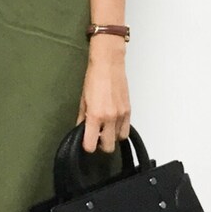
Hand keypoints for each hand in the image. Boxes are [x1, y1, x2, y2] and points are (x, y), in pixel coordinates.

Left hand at [75, 37, 130, 152]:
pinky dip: (120, 131)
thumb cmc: (94, 79)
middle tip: (96, 136)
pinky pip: (126, 130)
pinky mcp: (129, 111)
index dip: (87, 146)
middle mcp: (110, 118)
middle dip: (101, 144)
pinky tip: (113, 123)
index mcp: (95, 116)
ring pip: (118, 139)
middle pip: (108, 146)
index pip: (91, 144)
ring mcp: (121, 115)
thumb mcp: (83, 100)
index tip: (86, 142)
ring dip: (111, 137)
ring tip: (105, 129)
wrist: (109, 65)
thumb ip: (82, 119)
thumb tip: (81, 130)